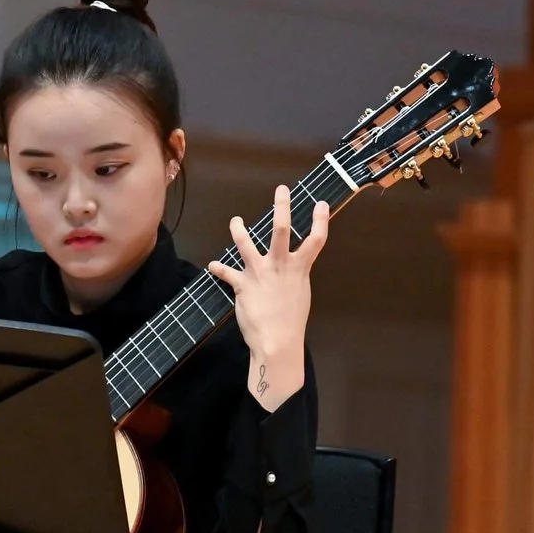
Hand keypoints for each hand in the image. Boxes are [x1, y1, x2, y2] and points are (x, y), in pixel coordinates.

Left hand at [206, 183, 326, 412]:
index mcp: (299, 268)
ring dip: (238, 231)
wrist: (277, 342)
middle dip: (281, 207)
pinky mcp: (242, 285)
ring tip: (235, 220)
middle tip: (280, 190)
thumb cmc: (292, 321)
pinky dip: (219, 269)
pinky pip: (227, 273)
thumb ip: (295, 276)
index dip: (320, 220)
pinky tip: (213, 265)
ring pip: (246, 245)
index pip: (315, 240)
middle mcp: (280, 265)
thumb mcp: (300, 294)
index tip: (320, 203)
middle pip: (281, 230)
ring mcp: (260, 273)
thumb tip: (291, 270)